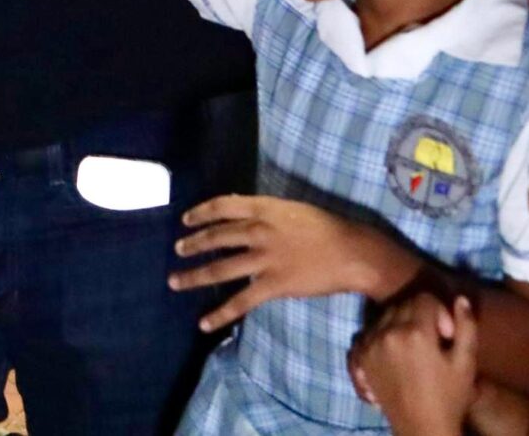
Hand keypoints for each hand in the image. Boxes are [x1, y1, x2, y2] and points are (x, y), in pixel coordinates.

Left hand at [172, 194, 417, 331]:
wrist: (352, 252)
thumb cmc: (327, 228)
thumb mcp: (293, 209)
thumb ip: (266, 212)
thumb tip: (242, 214)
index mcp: (265, 208)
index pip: (223, 206)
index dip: (201, 212)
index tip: (186, 219)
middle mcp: (258, 231)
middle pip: (217, 237)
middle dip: (193, 244)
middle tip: (178, 249)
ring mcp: (264, 259)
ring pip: (220, 268)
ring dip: (194, 275)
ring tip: (175, 281)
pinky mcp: (273, 285)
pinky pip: (241, 301)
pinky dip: (220, 313)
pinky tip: (205, 322)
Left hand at [348, 290, 479, 434]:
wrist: (422, 427)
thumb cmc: (449, 397)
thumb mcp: (466, 363)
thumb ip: (466, 327)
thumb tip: (460, 298)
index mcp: (416, 333)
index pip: (425, 299)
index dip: (441, 312)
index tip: (446, 334)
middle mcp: (388, 333)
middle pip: (405, 304)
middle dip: (421, 315)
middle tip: (434, 341)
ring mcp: (370, 345)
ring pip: (386, 315)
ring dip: (402, 323)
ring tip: (415, 348)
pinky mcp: (361, 357)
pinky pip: (370, 331)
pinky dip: (382, 334)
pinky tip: (395, 351)